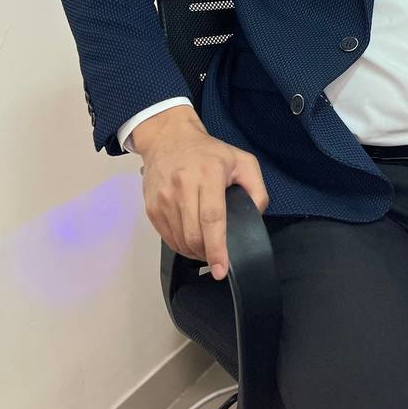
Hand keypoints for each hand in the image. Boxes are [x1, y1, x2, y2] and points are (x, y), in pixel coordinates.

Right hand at [133, 106, 269, 279]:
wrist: (168, 139)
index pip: (212, 218)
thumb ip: (256, 189)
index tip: (221, 269)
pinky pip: (167, 237)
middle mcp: (182, 186)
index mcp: (208, 174)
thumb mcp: (242, 161)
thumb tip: (255, 217)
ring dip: (194, 252)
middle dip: (206, 254)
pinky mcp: (151, 207)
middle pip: (193, 234)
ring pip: (179, 240)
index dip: (217, 248)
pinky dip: (180, 246)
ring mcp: (163, 198)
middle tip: (217, 260)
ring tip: (205, 249)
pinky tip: (191, 241)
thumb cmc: (209, 152)